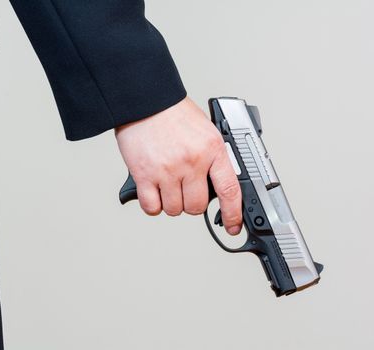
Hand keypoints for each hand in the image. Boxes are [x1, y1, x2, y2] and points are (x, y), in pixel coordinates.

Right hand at [114, 97, 242, 234]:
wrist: (145, 100)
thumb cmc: (172, 113)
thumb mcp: (205, 130)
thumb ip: (212, 157)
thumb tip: (216, 183)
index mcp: (212, 149)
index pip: (229, 190)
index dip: (233, 214)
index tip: (233, 226)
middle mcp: (192, 162)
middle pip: (196, 207)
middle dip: (190, 203)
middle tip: (184, 190)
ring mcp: (168, 170)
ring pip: (174, 209)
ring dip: (170, 203)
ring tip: (166, 184)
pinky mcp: (145, 175)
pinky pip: (151, 207)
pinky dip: (152, 204)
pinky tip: (152, 191)